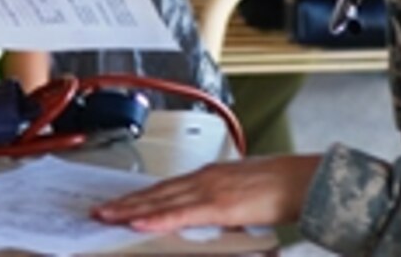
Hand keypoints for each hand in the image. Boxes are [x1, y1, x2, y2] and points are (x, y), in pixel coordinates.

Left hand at [92, 154, 320, 232]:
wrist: (302, 180)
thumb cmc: (279, 186)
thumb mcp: (241, 196)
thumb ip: (220, 206)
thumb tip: (207, 218)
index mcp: (209, 176)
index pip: (164, 187)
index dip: (138, 196)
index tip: (118, 204)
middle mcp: (204, 179)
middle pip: (156, 193)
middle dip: (125, 203)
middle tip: (99, 212)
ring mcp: (209, 191)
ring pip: (161, 202)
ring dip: (131, 210)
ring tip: (108, 217)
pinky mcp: (219, 206)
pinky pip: (181, 214)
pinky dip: (157, 218)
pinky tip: (139, 223)